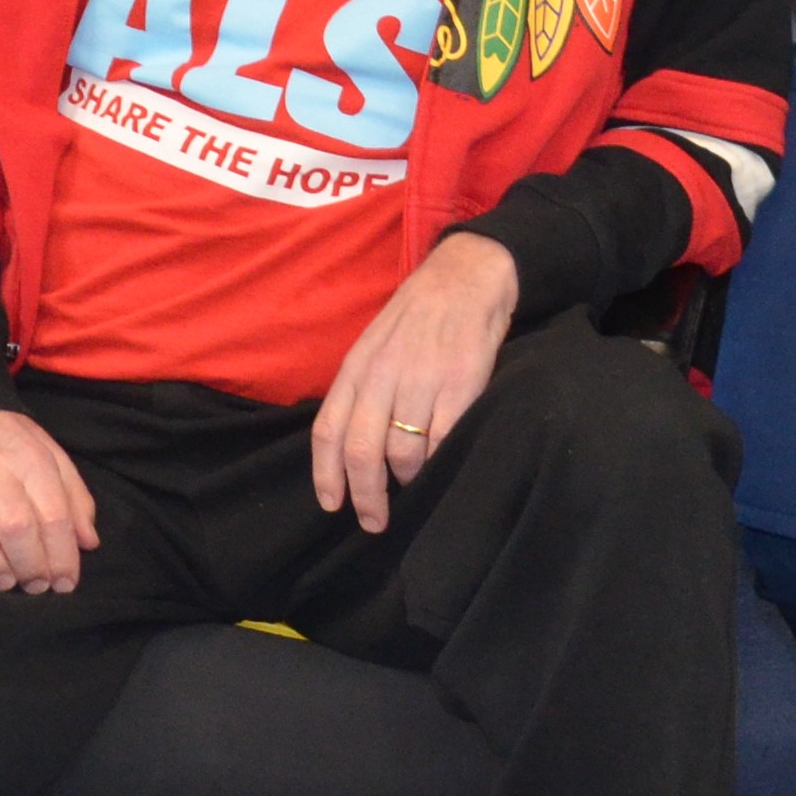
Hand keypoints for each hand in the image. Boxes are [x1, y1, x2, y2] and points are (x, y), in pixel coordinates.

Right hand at [0, 409, 101, 594]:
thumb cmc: (5, 437)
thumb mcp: (48, 453)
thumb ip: (73, 495)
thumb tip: (89, 543)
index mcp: (31, 458)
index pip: (53, 514)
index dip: (62, 555)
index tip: (64, 584)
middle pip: (15, 523)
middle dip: (30, 564)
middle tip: (35, 588)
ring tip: (3, 582)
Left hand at [314, 233, 521, 533]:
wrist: (468, 275)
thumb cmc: (419, 315)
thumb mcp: (375, 343)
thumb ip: (360, 389)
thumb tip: (349, 449)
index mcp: (357, 366)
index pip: (328, 431)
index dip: (327, 476)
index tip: (333, 506)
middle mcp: (384, 374)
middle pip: (362, 452)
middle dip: (366, 496)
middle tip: (375, 520)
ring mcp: (423, 379)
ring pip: (403, 452)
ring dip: (408, 480)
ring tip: (415, 484)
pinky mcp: (461, 383)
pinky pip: (443, 440)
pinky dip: (439, 463)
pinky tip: (440, 466)